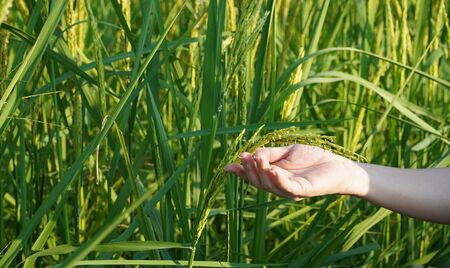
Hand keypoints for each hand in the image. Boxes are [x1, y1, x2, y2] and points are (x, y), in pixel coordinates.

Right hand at [225, 144, 365, 199]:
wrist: (339, 165)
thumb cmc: (314, 158)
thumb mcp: (287, 152)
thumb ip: (270, 154)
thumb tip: (251, 153)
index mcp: (275, 177)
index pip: (254, 177)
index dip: (241, 172)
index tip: (229, 165)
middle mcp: (280, 187)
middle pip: (259, 182)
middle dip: (249, 170)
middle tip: (243, 157)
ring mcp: (291, 191)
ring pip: (270, 185)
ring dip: (261, 172)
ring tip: (256, 159)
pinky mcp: (304, 191)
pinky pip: (288, 188)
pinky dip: (279, 180)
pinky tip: (273, 170)